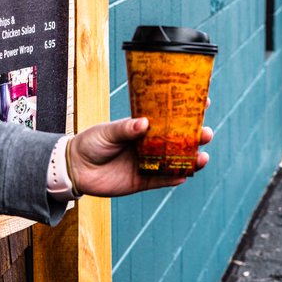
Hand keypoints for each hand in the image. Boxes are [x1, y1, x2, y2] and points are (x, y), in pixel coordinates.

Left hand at [67, 118, 212, 196]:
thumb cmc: (91, 142)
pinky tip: (186, 175)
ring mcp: (148, 162)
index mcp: (144, 126)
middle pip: (179, 140)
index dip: (188, 109)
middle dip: (196, 136)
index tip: (205, 101)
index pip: (170, 116)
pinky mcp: (142, 181)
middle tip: (206, 133)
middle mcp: (150, 144)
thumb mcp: (107, 131)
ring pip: (176, 161)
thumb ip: (125, 128)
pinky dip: (174, 178)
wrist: (75, 168)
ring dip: (191, 159)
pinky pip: (162, 180)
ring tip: (203, 158)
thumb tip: (144, 123)